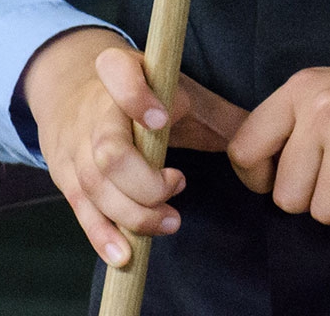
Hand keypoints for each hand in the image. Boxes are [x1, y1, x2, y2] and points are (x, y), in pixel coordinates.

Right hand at [21, 27, 248, 268]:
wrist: (71, 89)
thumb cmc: (142, 92)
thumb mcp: (176, 88)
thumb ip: (213, 109)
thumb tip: (262, 137)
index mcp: (120, 74)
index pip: (117, 75)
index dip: (136, 98)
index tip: (164, 118)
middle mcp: (92, 112)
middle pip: (109, 150)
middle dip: (145, 180)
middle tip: (178, 184)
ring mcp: (75, 148)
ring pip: (95, 187)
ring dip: (134, 213)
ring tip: (170, 222)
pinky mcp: (66, 179)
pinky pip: (82, 212)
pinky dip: (104, 236)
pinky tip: (125, 254)